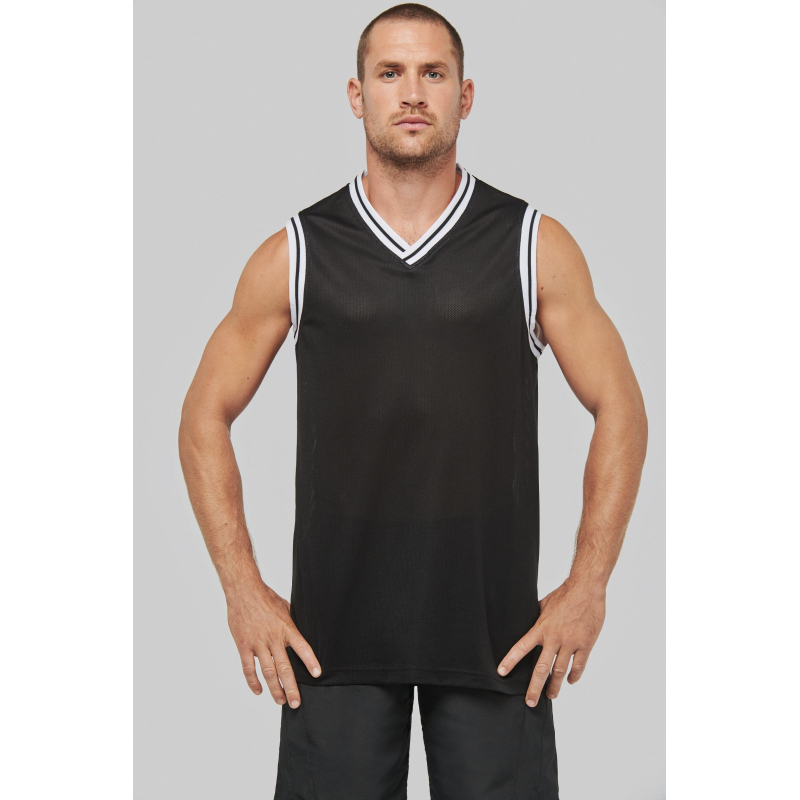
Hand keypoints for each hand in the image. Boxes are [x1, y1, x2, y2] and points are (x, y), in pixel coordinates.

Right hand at [226, 581, 320, 707]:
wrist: (244, 591)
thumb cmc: (265, 597)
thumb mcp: (285, 608)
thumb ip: (291, 623)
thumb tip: (300, 634)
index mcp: (286, 628)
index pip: (302, 647)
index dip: (310, 661)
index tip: (317, 674)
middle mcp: (273, 638)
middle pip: (284, 668)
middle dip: (291, 687)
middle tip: (296, 702)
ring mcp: (258, 643)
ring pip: (268, 672)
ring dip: (275, 688)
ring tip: (280, 700)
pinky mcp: (244, 646)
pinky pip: (248, 668)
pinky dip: (253, 681)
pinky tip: (258, 691)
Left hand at [497, 579, 605, 705]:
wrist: (586, 589)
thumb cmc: (564, 594)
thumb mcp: (544, 605)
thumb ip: (537, 618)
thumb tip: (528, 624)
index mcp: (541, 628)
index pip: (521, 647)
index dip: (510, 661)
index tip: (502, 673)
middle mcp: (554, 638)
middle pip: (542, 668)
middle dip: (535, 688)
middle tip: (530, 702)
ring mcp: (571, 643)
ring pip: (560, 671)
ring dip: (555, 686)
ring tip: (550, 695)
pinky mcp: (586, 645)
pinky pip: (579, 666)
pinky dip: (574, 676)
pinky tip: (570, 681)